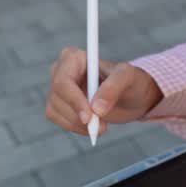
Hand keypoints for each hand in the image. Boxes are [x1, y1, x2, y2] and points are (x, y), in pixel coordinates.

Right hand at [45, 47, 162, 137]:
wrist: (131, 96)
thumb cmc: (130, 80)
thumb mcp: (128, 77)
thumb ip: (113, 88)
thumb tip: (96, 109)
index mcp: (73, 57)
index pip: (62, 81)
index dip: (74, 101)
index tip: (90, 117)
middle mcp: (60, 70)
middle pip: (56, 98)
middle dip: (78, 116)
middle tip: (103, 126)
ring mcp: (57, 89)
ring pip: (54, 111)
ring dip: (78, 125)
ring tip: (103, 125)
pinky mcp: (58, 105)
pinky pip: (58, 120)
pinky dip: (76, 128)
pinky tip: (94, 126)